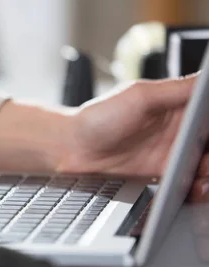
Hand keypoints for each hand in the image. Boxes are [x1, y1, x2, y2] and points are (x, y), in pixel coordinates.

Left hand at [0, 75, 208, 201]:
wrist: (70, 150)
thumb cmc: (97, 118)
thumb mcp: (140, 96)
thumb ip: (177, 89)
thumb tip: (207, 79)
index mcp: (177, 104)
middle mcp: (178, 128)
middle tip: (207, 161)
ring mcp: (172, 153)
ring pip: (205, 163)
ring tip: (202, 176)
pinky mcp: (163, 174)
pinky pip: (189, 182)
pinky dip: (196, 186)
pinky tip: (194, 187)